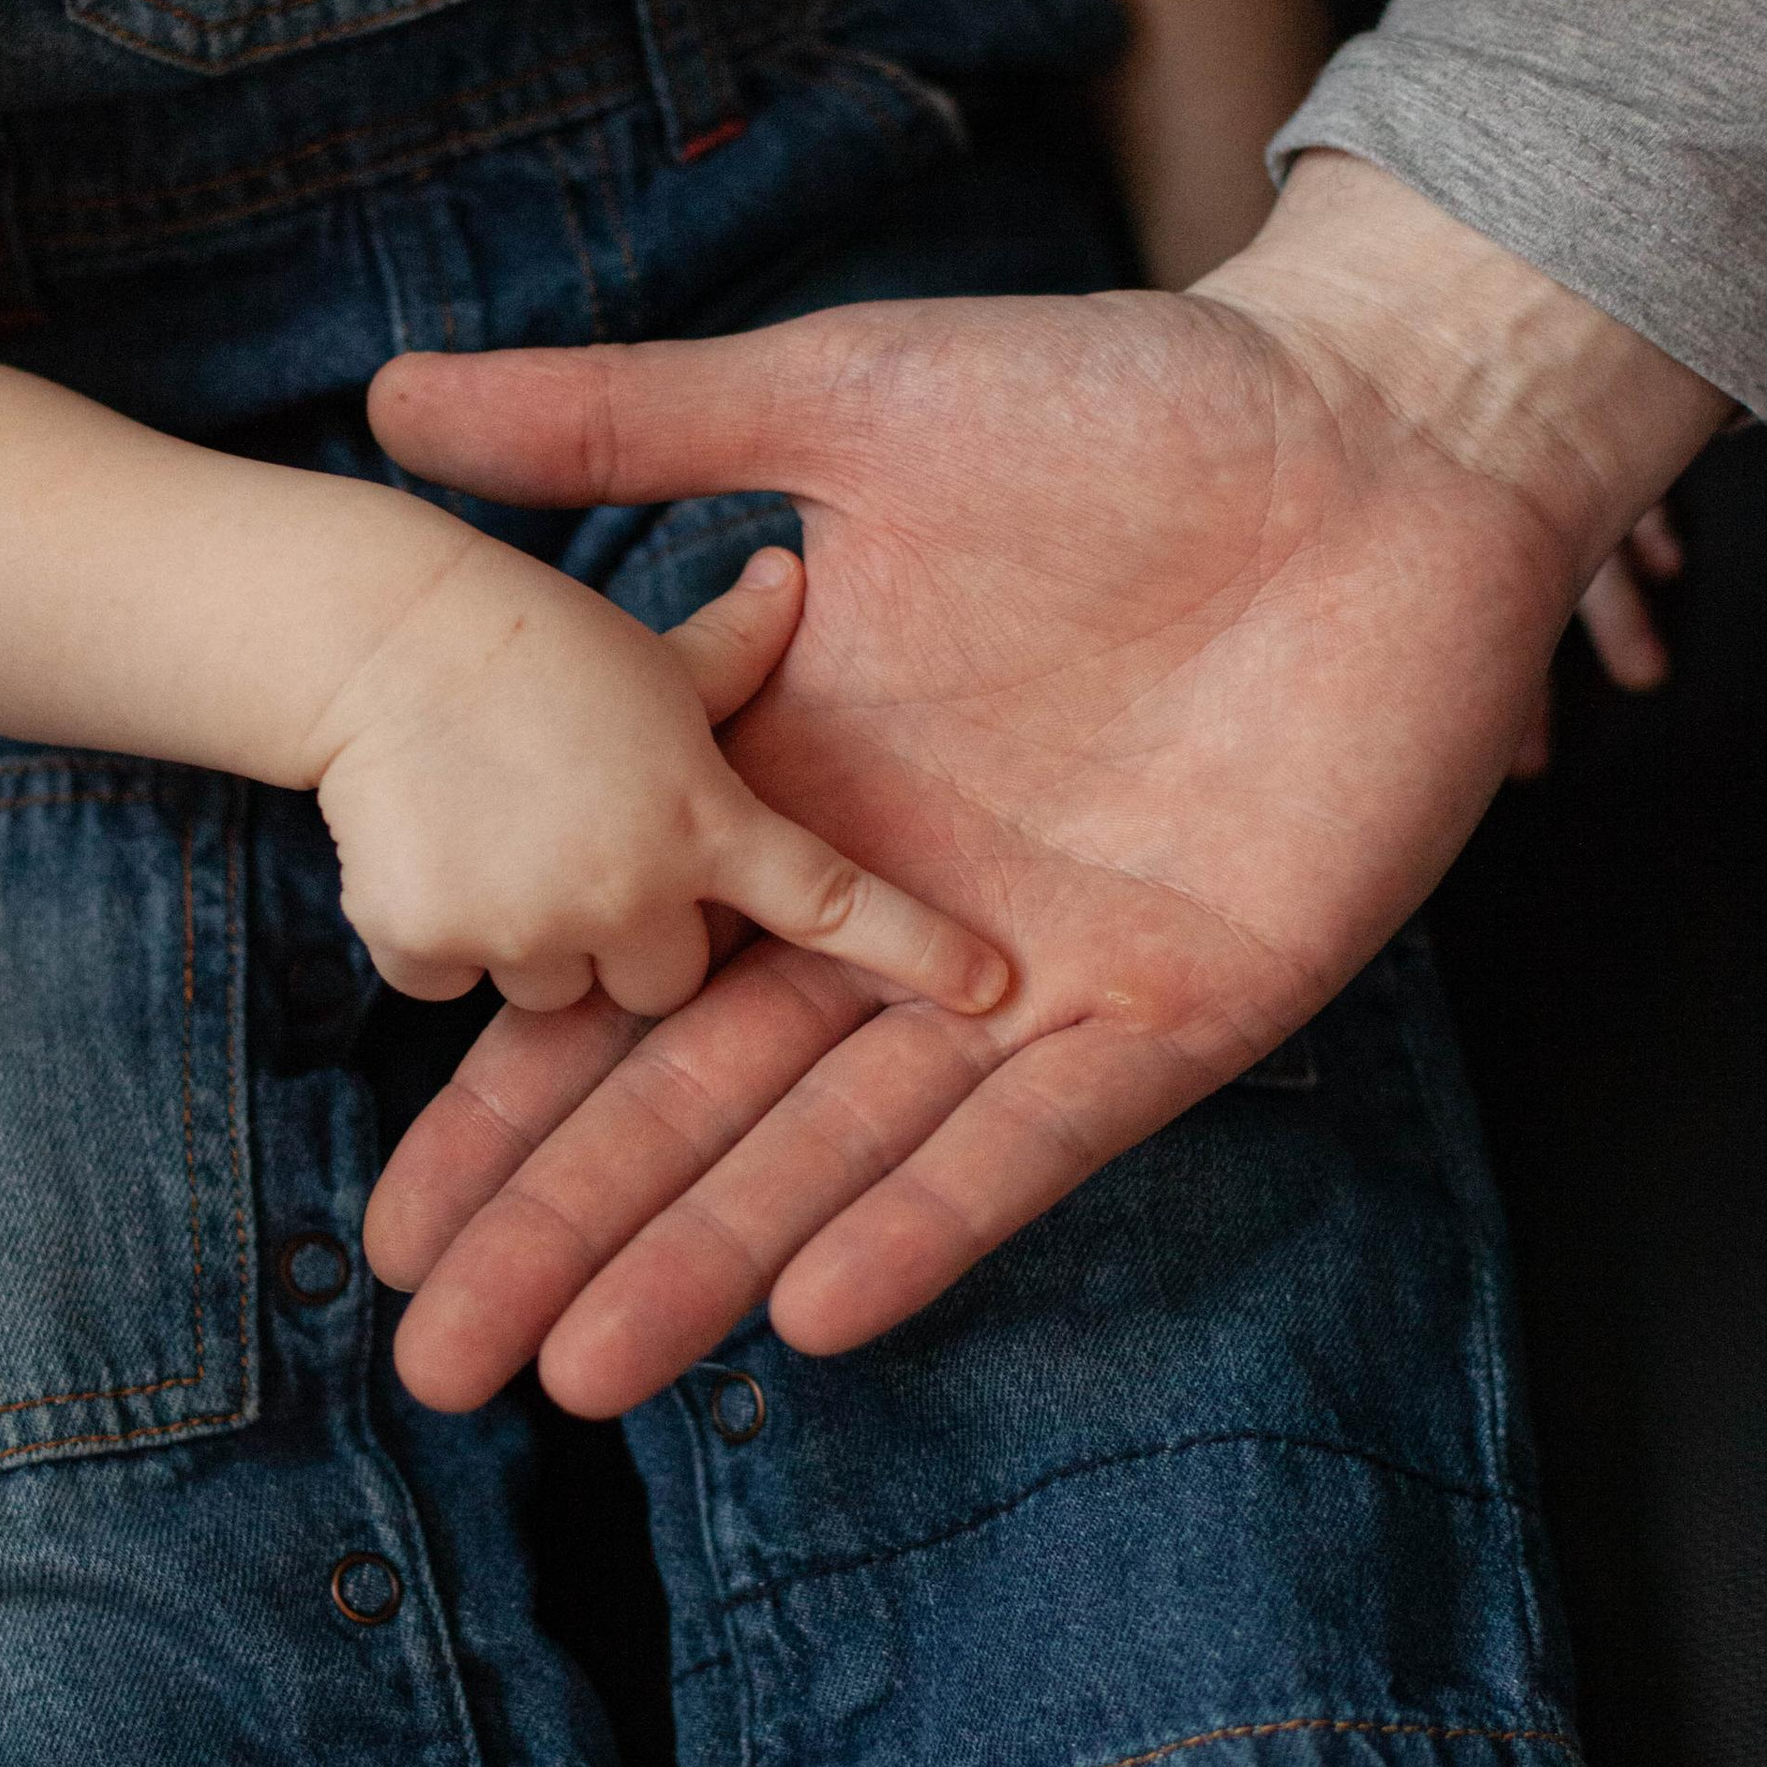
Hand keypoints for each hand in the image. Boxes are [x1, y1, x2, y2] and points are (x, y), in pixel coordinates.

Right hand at [313, 534, 1008, 1019]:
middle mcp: (630, 888)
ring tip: (490, 820)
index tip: (988, 990)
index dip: (910, 948)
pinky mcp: (429, 940)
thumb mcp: (656, 640)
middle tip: (576, 839)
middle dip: (630, 935)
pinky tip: (420, 830)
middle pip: (663, 984)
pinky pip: (446, 982)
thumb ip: (738, 646)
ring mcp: (532, 923)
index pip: (828, 902)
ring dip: (527, 933)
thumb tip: (793, 578)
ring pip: (552, 990)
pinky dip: (429, 928)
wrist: (365, 623)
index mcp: (701, 813)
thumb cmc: (523, 622)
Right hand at [360, 157, 1730, 1415]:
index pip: (630, 974)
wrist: (1376, 431)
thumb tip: (390, 398)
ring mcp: (1037, 976)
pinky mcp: (1181, 1007)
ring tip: (578, 1370)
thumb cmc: (1120, 397)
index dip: (514, 1103)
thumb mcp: (839, 400)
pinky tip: (808, 1309)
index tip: (394, 1215)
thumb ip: (622, 425)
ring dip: (715, 1259)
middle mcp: (901, 911)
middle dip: (572, 1230)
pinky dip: (930, 1222)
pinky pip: (1036, 1140)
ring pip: (847, 1149)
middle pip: (710, 1101)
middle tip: (440, 1360)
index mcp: (806, 791)